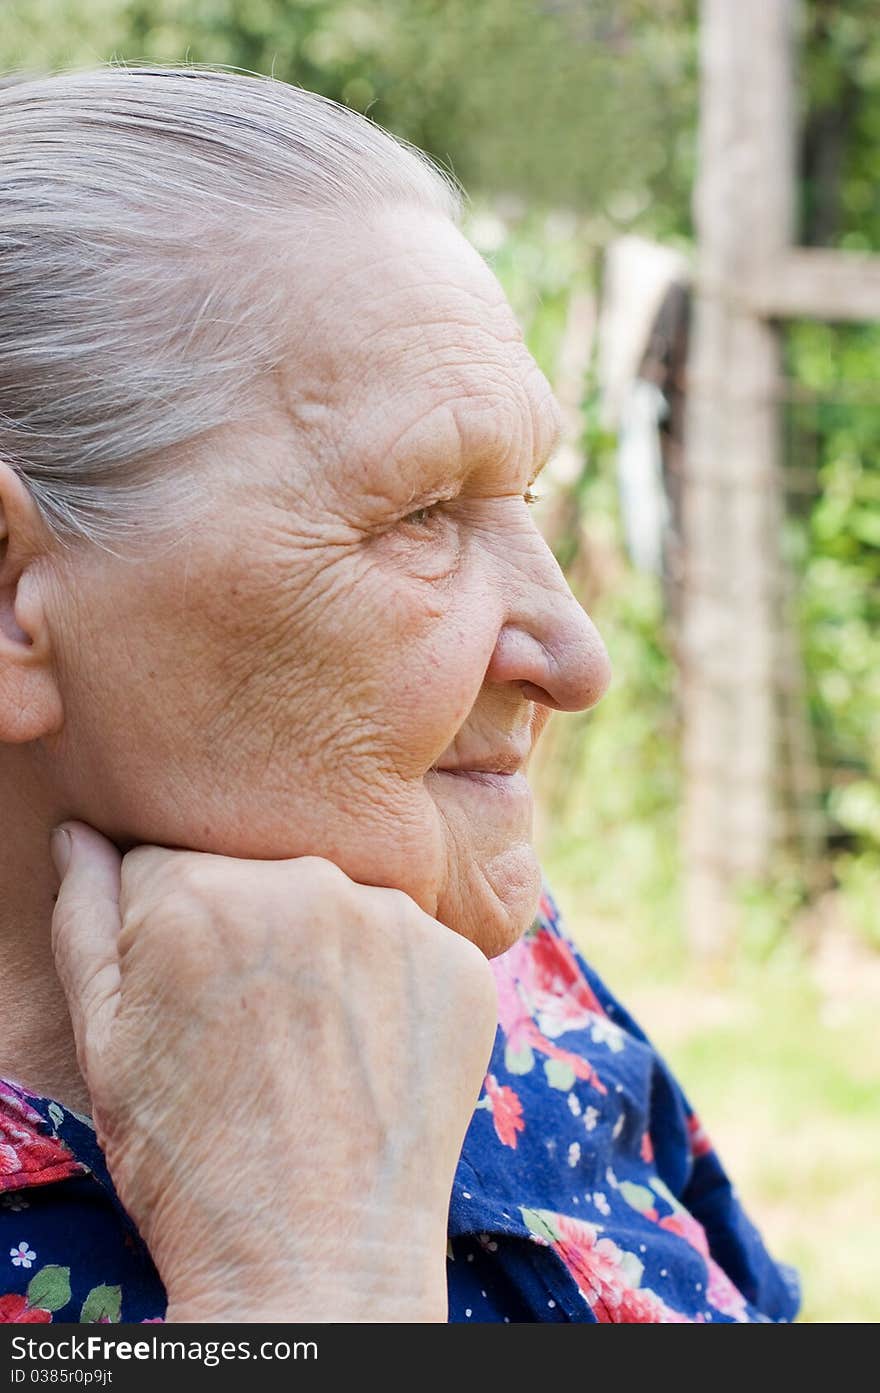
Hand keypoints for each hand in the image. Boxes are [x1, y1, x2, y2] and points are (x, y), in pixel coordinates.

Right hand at [49, 823, 497, 1321]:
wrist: (313, 1260)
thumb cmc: (187, 1157)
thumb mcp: (103, 1041)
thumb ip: (84, 916)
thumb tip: (79, 832)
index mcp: (197, 889)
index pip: (173, 862)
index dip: (170, 929)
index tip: (188, 994)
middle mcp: (303, 881)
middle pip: (261, 872)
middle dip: (249, 927)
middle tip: (252, 1025)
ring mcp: (394, 918)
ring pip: (341, 901)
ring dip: (327, 947)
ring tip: (312, 1043)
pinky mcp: (461, 960)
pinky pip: (412, 941)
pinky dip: (394, 982)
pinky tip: (370, 1050)